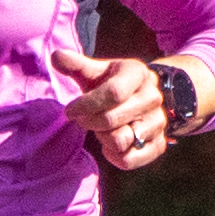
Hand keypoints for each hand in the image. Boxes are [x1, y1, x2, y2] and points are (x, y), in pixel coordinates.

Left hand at [50, 41, 179, 170]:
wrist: (141, 98)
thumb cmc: (110, 84)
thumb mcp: (95, 71)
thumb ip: (75, 65)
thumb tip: (56, 56)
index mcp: (137, 73)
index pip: (113, 93)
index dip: (86, 105)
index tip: (70, 110)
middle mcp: (153, 97)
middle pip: (111, 120)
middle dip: (89, 122)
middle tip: (83, 119)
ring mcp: (158, 122)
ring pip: (120, 140)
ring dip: (103, 138)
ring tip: (101, 129)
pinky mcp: (158, 144)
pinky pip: (129, 159)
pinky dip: (114, 156)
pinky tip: (109, 146)